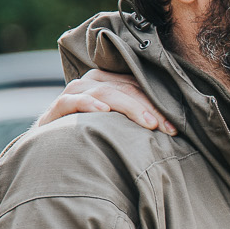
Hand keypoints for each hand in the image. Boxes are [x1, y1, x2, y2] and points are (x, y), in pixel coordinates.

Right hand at [38, 70, 174, 134]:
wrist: (54, 146)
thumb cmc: (93, 135)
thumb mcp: (118, 126)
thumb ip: (138, 121)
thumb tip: (173, 130)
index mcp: (109, 81)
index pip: (138, 87)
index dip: (159, 105)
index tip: (175, 128)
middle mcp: (92, 82)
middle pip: (126, 89)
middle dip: (150, 109)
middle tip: (168, 129)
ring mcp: (74, 93)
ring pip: (105, 92)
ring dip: (129, 107)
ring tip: (148, 123)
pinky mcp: (56, 108)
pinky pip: (72, 101)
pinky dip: (88, 104)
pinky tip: (104, 111)